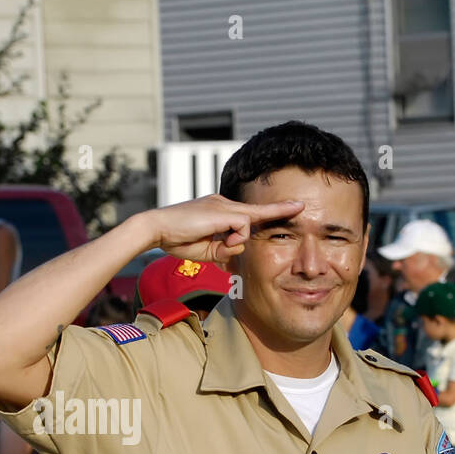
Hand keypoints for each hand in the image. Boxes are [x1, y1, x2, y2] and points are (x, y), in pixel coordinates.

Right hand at [143, 195, 306, 264]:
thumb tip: (238, 248)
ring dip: (233, 242)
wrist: (157, 228)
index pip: (249, 213)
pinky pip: (242, 227)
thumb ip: (224, 249)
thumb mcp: (206, 250)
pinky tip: (216, 240)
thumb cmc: (177, 240)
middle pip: (254, 215)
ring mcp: (224, 205)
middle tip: (297, 208)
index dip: (272, 211)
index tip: (294, 207)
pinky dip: (232, 239)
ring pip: (248, 225)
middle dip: (274, 214)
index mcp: (219, 211)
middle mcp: (223, 204)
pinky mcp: (223, 210)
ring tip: (212, 244)